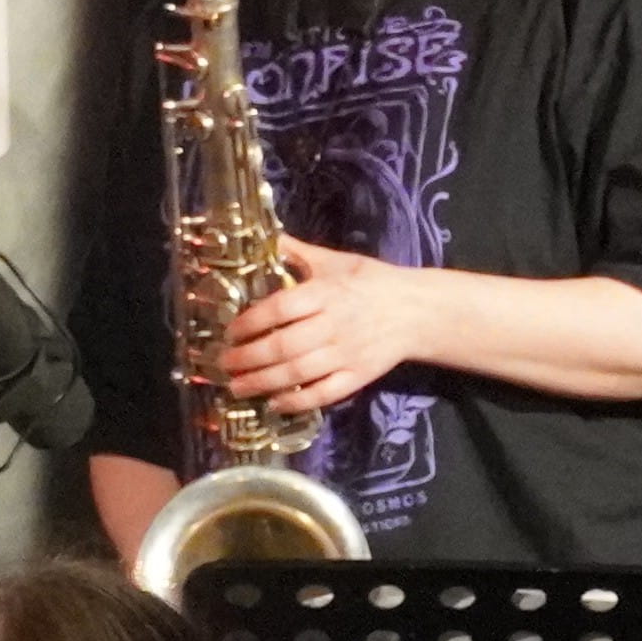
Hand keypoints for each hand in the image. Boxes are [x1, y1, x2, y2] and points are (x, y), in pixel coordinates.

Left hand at [221, 240, 430, 417]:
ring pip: (298, 373)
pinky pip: (323, 393)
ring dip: (263, 382)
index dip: (250, 322)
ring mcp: (346, 354)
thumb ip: (298, 253)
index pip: (280, 309)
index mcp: (326, 293)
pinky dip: (297, 401)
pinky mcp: (357, 376)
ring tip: (238, 387)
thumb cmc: (372, 282)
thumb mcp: (336, 261)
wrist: (417, 311)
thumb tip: (265, 238)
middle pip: (283, 346)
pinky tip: (275, 402)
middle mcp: (334, 325)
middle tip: (224, 365)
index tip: (230, 332)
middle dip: (248, 359)